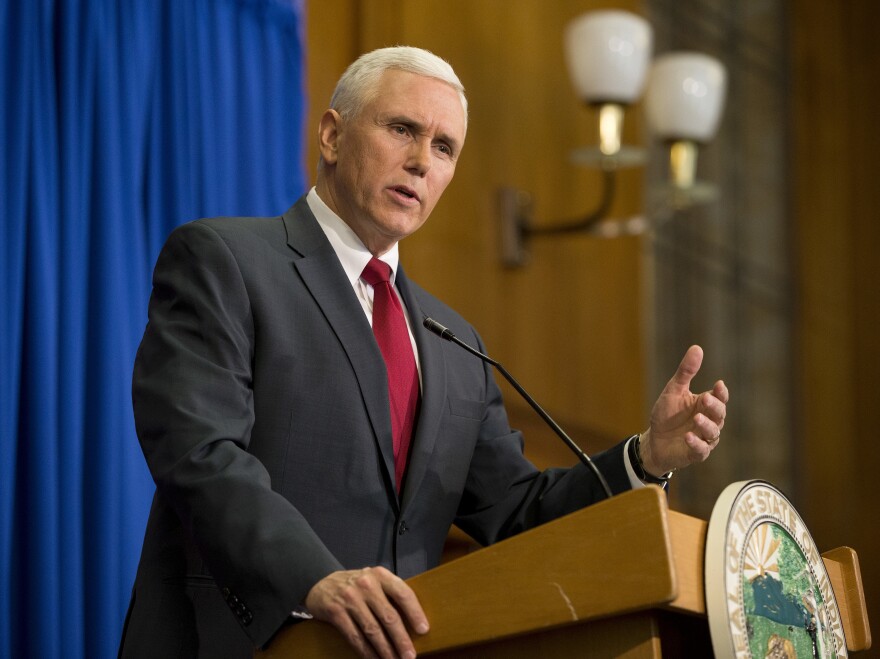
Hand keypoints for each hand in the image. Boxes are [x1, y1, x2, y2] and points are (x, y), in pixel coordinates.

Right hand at [305, 566, 428, 658]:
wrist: (320, 583)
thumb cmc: (355, 585)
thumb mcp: (373, 580)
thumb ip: (389, 593)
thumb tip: (413, 620)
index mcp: (380, 575)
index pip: (402, 593)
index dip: (415, 612)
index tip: (423, 630)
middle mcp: (366, 584)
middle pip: (389, 617)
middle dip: (401, 640)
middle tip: (410, 656)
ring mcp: (350, 598)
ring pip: (373, 630)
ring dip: (385, 650)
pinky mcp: (336, 612)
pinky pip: (355, 637)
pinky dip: (366, 652)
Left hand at [639, 345, 728, 476]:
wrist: (654, 441)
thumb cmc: (667, 415)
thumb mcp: (674, 391)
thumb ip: (686, 372)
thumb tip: (697, 347)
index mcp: (706, 405)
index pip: (720, 398)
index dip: (721, 393)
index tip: (718, 384)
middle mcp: (709, 421)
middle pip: (720, 414)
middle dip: (714, 407)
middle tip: (705, 399)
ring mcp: (704, 438)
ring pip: (713, 433)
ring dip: (706, 425)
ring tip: (697, 418)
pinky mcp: (696, 453)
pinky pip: (701, 450)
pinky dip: (696, 444)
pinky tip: (688, 436)